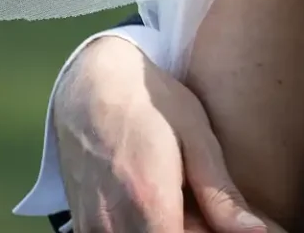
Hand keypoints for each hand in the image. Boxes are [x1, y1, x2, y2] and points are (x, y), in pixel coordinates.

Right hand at [55, 34, 271, 232]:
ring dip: (171, 229)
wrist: (89, 85)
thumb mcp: (196, 138)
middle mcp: (114, 226)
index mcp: (150, 204)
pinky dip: (147, 229)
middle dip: (196, 231)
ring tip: (187, 201)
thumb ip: (221, 195)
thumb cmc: (151, 103)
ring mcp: (91, 229)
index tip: (222, 222)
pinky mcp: (81, 226)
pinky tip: (164, 206)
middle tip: (209, 209)